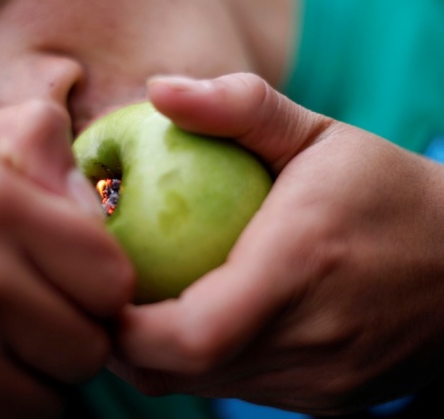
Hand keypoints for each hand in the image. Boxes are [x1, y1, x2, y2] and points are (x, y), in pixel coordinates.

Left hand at [111, 73, 443, 414]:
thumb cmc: (384, 188)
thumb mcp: (317, 133)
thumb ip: (238, 106)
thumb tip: (157, 89)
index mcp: (299, 266)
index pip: (189, 334)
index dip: (123, 326)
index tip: (93, 283)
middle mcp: (311, 338)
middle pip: (182, 372)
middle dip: (124, 340)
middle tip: (101, 289)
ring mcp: (322, 381)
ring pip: (205, 387)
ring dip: (159, 353)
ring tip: (141, 301)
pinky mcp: (330, 400)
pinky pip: (240, 388)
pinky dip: (203, 362)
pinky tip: (199, 318)